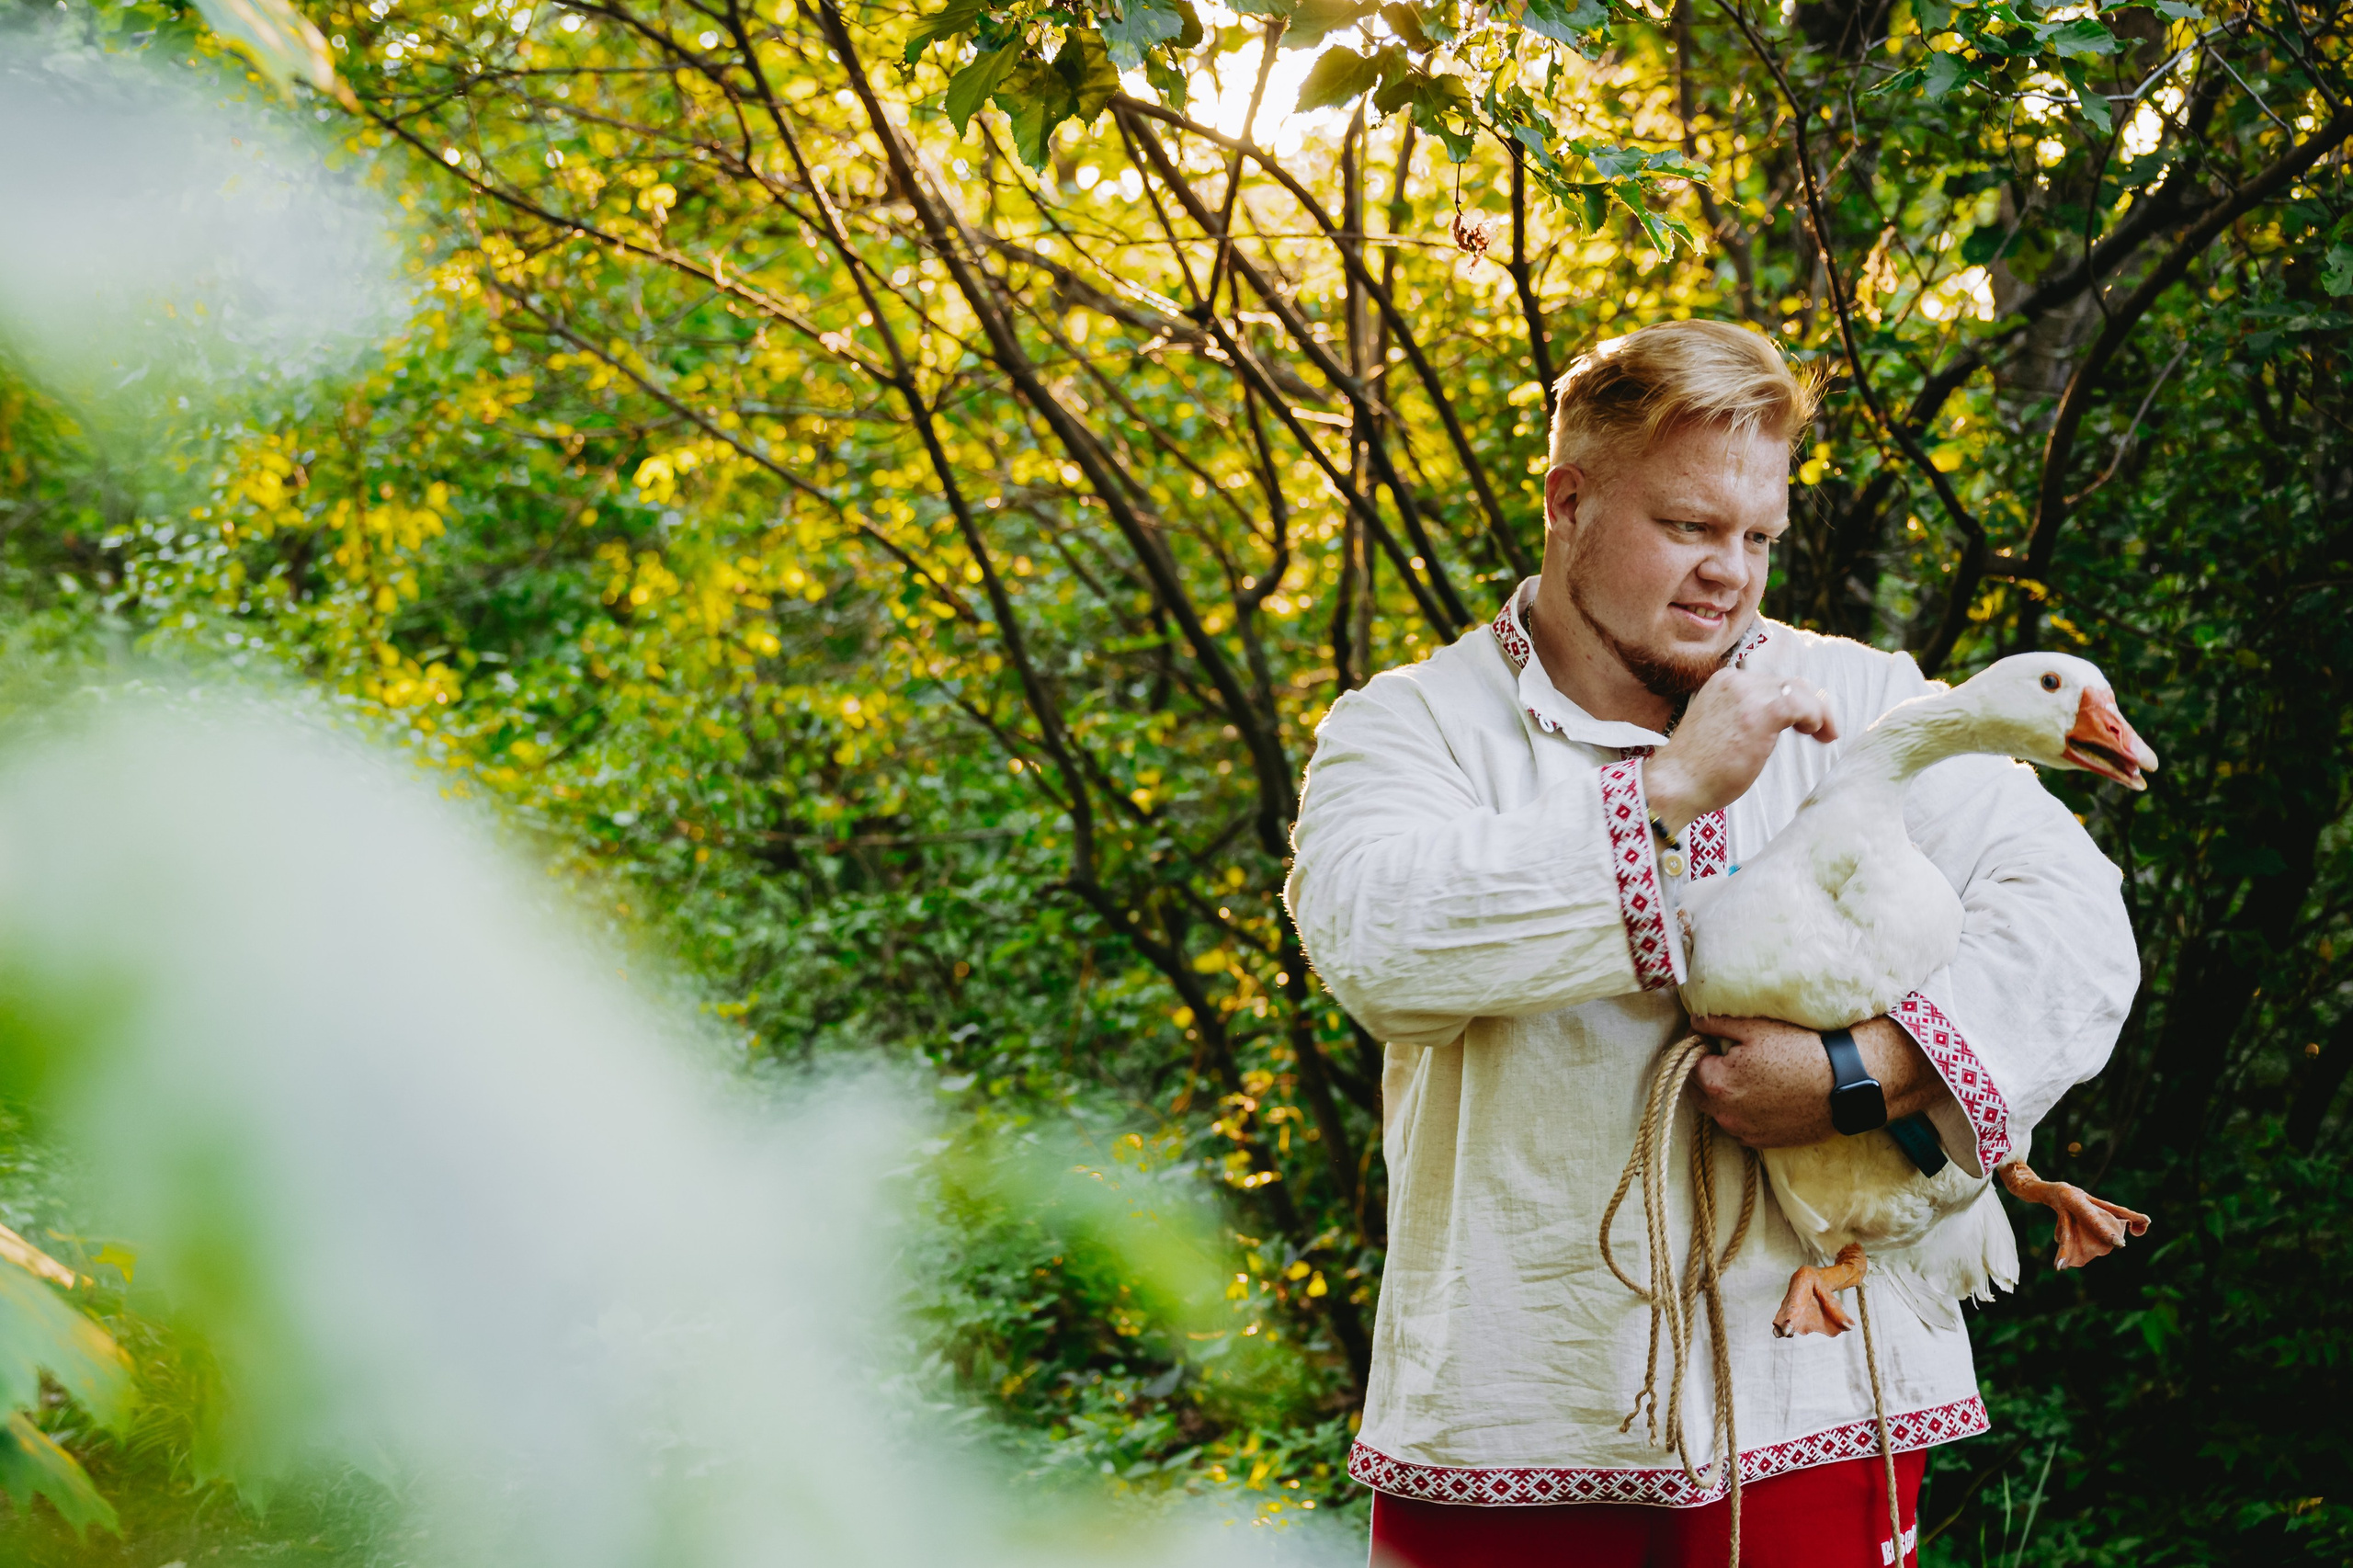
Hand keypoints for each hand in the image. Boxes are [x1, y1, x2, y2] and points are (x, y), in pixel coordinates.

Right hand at [1643, 670, 1837, 837]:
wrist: (1676, 783)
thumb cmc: (1697, 768)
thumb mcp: (1720, 728)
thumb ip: (1745, 716)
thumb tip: (1780, 722)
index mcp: (1724, 682)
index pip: (1772, 682)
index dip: (1795, 701)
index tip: (1805, 724)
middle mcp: (1736, 681)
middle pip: (1790, 683)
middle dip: (1813, 705)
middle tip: (1822, 730)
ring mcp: (1749, 695)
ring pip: (1801, 691)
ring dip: (1819, 713)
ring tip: (1825, 735)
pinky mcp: (1763, 712)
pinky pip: (1804, 706)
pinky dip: (1816, 718)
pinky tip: (1815, 734)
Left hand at [1691, 1015, 1946, 1147]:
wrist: (1845, 1085)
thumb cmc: (1800, 1051)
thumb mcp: (1755, 1027)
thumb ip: (1714, 1022)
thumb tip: (1693, 1022)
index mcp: (1715, 1082)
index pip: (1689, 1063)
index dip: (1702, 1048)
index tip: (1718, 1039)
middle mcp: (1723, 1113)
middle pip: (1700, 1090)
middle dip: (1709, 1073)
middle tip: (1736, 1056)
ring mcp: (1743, 1132)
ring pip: (1720, 1110)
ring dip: (1726, 1094)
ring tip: (1755, 1075)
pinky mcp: (1763, 1143)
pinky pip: (1741, 1126)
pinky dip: (1745, 1112)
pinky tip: (1767, 1096)